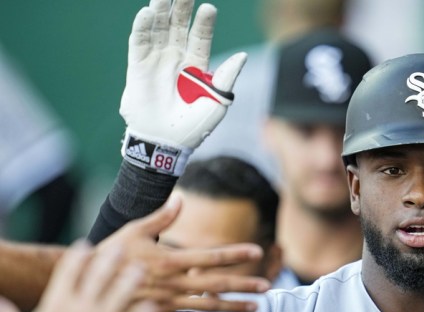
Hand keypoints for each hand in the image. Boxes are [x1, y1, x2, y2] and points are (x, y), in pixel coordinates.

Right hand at [0, 242, 157, 311]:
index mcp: (57, 306)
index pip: (68, 271)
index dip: (77, 255)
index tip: (84, 245)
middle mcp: (81, 310)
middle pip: (100, 275)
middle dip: (110, 258)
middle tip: (119, 247)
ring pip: (123, 292)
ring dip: (133, 278)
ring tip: (141, 268)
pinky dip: (146, 310)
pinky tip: (153, 304)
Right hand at [97, 196, 269, 311]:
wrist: (84, 287)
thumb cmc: (109, 255)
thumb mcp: (133, 231)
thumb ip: (161, 218)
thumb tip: (180, 198)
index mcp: (169, 260)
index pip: (209, 256)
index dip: (235, 254)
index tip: (257, 251)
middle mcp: (172, 283)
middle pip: (215, 283)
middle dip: (243, 284)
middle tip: (267, 286)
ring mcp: (166, 303)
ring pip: (206, 307)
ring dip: (233, 308)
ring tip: (256, 308)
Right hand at [120, 0, 245, 149]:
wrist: (165, 143)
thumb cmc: (193, 127)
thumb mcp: (217, 103)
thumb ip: (227, 78)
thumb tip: (243, 56)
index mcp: (196, 66)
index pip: (200, 37)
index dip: (204, 23)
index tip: (209, 8)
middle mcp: (176, 59)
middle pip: (178, 26)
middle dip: (181, 7)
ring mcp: (156, 61)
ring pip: (158, 28)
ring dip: (160, 10)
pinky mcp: (137, 67)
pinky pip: (139, 42)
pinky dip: (141, 27)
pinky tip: (147, 13)